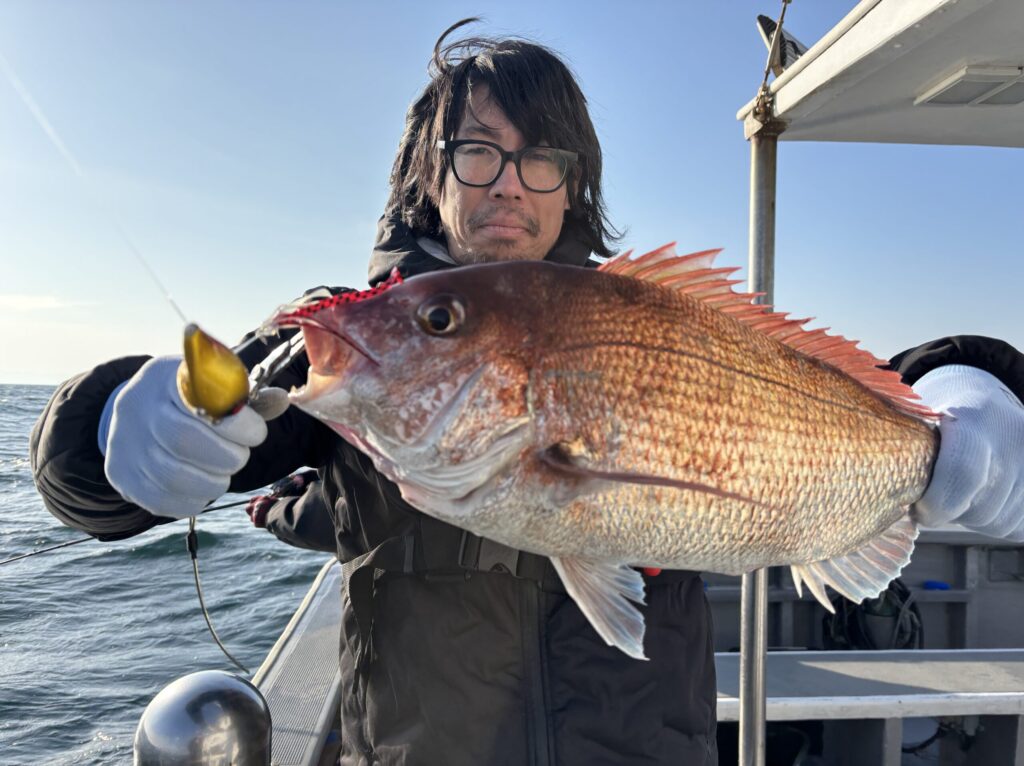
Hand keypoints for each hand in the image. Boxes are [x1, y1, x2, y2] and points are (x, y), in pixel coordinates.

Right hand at [102, 356, 267, 518]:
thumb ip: (245, 394)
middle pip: (183, 439)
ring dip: (212, 482)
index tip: (257, 432)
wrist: (135, 413)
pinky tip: (205, 490)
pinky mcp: (121, 476)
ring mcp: (123, 444)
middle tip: (241, 456)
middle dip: (227, 456)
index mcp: (164, 378)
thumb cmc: (188, 398)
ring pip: (172, 475)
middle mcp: (136, 408)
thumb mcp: (210, 383)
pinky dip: (192, 501)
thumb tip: (281, 400)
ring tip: (225, 475)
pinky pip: (160, 500)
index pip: (200, 400)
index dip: (236, 422)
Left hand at [912, 365, 1023, 539]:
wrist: (983, 406)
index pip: (963, 473)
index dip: (937, 502)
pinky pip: (1014, 528)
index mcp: (974, 421)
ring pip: (996, 523)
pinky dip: (991, 521)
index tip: (919, 509)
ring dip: (969, 517)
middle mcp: (1014, 441)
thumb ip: (902, 455)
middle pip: (978, 508)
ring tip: (958, 489)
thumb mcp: (916, 422)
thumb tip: (879, 500)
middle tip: (934, 494)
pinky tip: (979, 497)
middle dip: (949, 512)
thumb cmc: (936, 421)